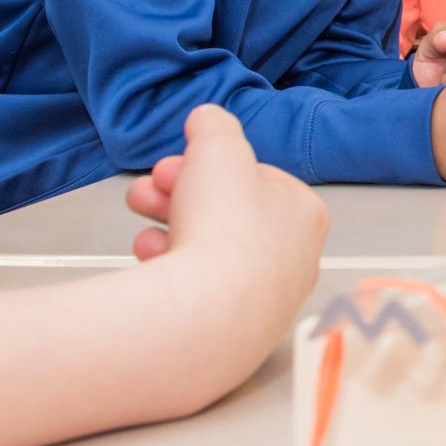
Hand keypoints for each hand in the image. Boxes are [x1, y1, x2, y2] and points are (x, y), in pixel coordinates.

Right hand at [124, 105, 326, 312]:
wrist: (205, 312)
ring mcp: (261, 298)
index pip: (257, 179)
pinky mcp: (228, 327)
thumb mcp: (218, 149)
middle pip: (228, 213)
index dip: (211, 165)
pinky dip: (171, 267)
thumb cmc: (225, 230)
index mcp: (303, 214)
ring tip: (141, 213)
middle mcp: (292, 259)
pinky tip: (151, 254)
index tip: (179, 161)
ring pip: (209, 250)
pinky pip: (197, 287)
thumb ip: (213, 126)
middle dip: (180, 192)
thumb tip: (208, 118)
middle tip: (149, 187)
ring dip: (169, 225)